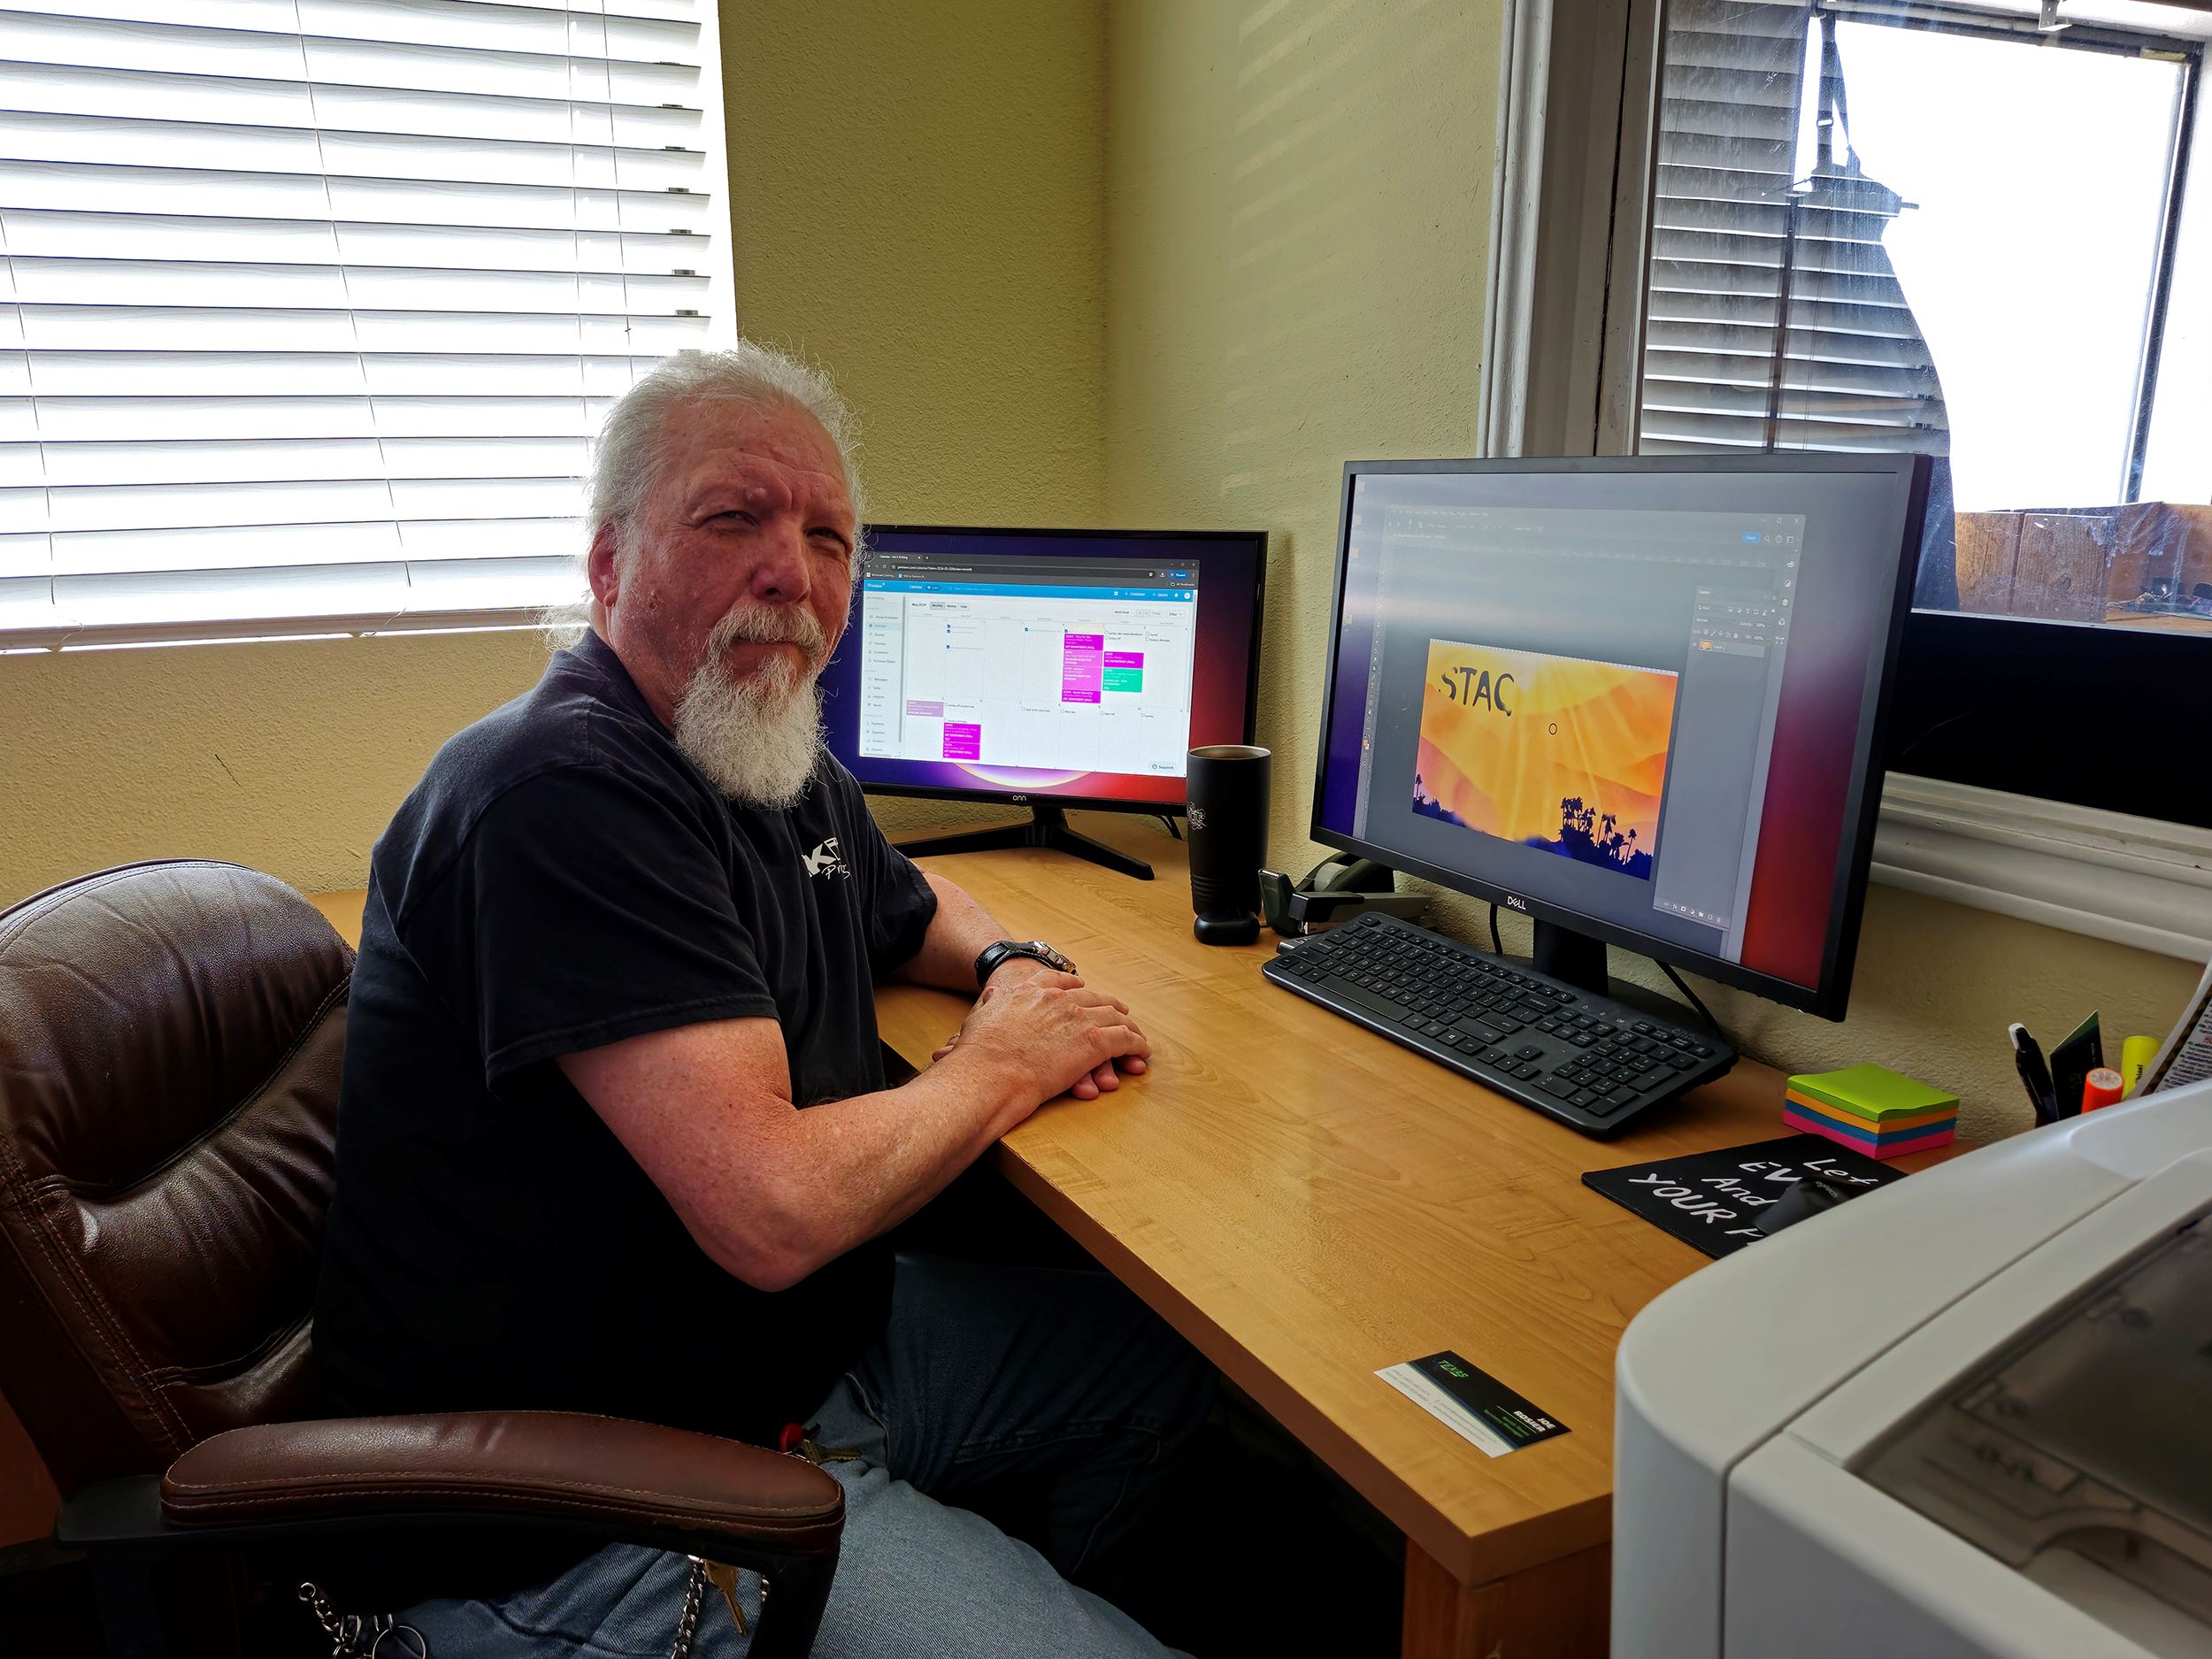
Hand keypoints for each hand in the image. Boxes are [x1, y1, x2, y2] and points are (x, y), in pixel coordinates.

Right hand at [933, 966, 1150, 1104]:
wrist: (989, 1072)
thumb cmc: (978, 1053)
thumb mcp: (980, 1016)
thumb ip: (991, 1003)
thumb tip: (992, 993)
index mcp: (1030, 991)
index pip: (1058, 980)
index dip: (1073, 985)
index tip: (1081, 988)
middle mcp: (1058, 999)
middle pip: (1093, 997)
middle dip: (1108, 1005)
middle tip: (1119, 1012)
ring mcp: (1078, 1018)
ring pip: (1115, 1017)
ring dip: (1128, 1026)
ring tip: (1136, 1034)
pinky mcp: (1094, 1042)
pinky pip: (1124, 1039)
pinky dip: (1137, 1045)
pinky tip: (1142, 1051)